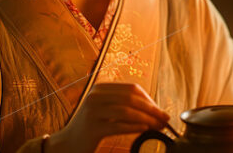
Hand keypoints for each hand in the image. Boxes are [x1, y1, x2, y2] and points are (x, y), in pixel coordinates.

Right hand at [45, 83, 169, 152]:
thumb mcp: (106, 109)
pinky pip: (119, 126)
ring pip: (127, 112)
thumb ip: (124, 104)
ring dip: (147, 120)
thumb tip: (155, 109)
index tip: (160, 111)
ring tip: (158, 126)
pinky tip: (145, 130)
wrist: (67, 143)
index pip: (132, 89)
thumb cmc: (92, 127)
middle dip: (152, 109)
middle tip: (164, 119)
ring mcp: (92, 111)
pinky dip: (135, 128)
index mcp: (101, 88)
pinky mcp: (92, 127)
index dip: (149, 99)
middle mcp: (95, 96)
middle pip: (131, 99)